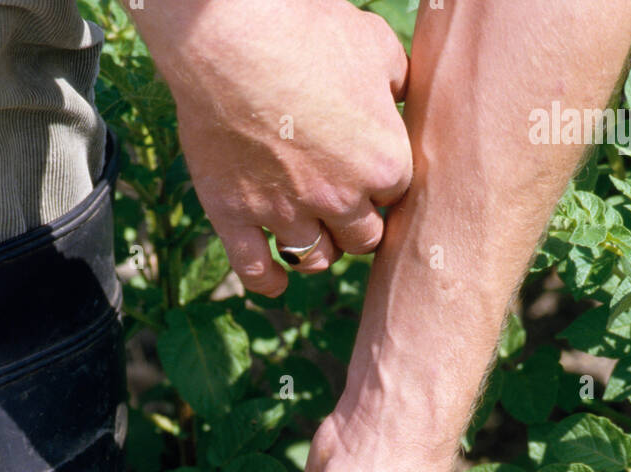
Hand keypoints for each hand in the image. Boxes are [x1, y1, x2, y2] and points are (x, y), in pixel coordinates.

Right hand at [135, 0, 412, 295]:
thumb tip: (399, 97)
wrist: (230, 35)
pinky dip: (267, 281)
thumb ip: (396, 80)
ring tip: (313, 236)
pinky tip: (275, 281)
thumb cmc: (307, 30)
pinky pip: (255, 270)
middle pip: (362, 238)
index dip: (381, 183)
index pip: (396, 195)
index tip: (368, 173)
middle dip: (356, 223)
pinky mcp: (236, 216)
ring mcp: (286, 213)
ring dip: (319, 251)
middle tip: (342, 206)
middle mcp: (340, 199)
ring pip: (316, 259)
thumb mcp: (373, 43)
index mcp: (382, 163)